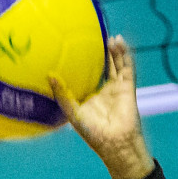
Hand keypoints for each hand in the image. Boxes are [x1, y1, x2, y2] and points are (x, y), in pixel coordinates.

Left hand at [49, 35, 154, 178]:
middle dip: (101, 52)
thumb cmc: (92, 132)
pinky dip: (125, 55)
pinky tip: (120, 43)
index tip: (72, 46)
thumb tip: (50, 75)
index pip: (85, 74)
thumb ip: (62, 94)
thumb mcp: (72, 112)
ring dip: (115, 50)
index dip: (81, 62)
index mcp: (89, 96)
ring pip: (117, 64)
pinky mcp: (128, 88)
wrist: (115, 143)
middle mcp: (103, 90)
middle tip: (94, 35)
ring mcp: (117, 88)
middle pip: (103, 66)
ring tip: (110, 36)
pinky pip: (127, 68)